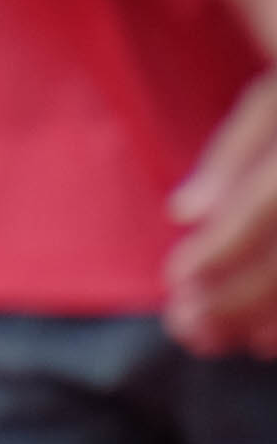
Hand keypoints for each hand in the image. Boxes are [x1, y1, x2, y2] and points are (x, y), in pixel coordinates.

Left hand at [167, 69, 276, 355]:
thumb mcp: (272, 102)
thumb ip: (232, 155)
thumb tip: (183, 213)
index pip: (266, 206)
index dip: (221, 248)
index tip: (176, 278)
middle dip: (237, 300)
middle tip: (185, 325)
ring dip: (262, 321)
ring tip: (209, 338)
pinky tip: (259, 341)